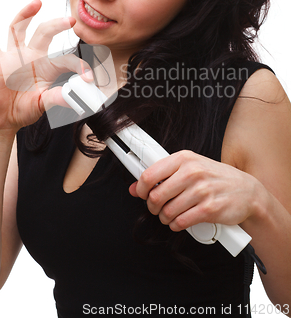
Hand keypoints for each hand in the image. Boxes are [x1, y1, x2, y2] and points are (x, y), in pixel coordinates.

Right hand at [0, 0, 92, 133]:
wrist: (3, 120)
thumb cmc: (24, 109)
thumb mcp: (43, 104)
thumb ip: (56, 99)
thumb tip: (74, 99)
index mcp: (47, 67)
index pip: (65, 60)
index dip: (78, 66)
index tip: (89, 77)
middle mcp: (31, 57)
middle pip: (44, 34)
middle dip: (57, 25)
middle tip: (70, 19)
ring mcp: (13, 58)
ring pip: (19, 30)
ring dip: (26, 14)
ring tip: (37, 2)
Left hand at [129, 149, 260, 230]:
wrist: (247, 191)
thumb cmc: (215, 178)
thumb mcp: (190, 168)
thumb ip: (162, 176)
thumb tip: (135, 188)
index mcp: (184, 159)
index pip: (150, 175)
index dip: (141, 188)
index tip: (143, 194)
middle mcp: (192, 172)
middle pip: (156, 196)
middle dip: (153, 207)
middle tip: (158, 208)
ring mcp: (201, 191)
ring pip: (167, 211)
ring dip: (166, 217)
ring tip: (171, 215)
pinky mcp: (209, 209)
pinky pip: (181, 222)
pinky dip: (177, 225)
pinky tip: (181, 220)